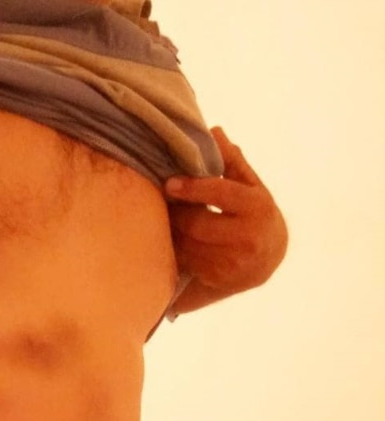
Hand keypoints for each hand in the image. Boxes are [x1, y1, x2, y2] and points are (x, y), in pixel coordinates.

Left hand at [163, 127, 288, 314]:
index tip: (170, 183)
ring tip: (167, 220)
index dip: (193, 187)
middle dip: (176, 213)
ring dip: (172, 232)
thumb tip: (215, 131)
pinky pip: (186, 262)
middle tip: (162, 202)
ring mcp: (233, 262)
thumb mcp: (251, 186)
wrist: (267, 260)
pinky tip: (173, 241)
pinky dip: (175, 250)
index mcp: (257, 207)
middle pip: (197, 223)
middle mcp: (248, 237)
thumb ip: (232, 162)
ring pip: (187, 244)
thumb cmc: (255, 215)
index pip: (221, 193)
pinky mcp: (218, 279)